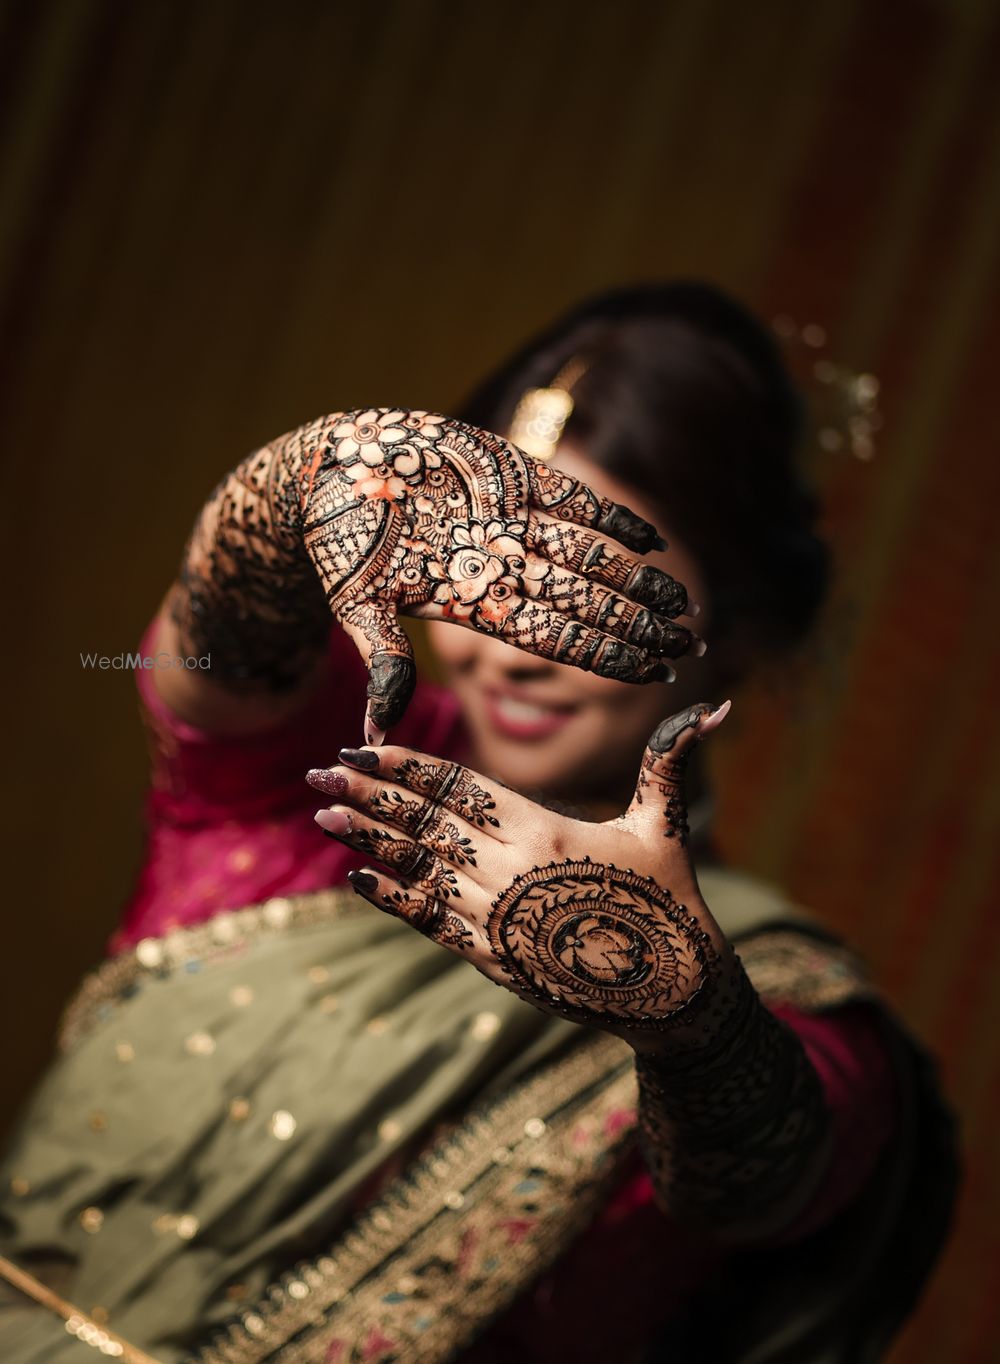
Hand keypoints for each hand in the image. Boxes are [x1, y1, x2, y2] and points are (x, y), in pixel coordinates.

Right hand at [281, 408, 700, 732]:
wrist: (328, 474)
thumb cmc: (337, 544)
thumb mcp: (356, 603)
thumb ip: (382, 657)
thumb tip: (373, 734)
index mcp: (474, 604)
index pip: (552, 638)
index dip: (604, 656)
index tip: (655, 676)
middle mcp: (501, 566)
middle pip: (582, 602)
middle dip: (635, 625)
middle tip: (689, 645)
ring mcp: (510, 521)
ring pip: (588, 556)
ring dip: (635, 579)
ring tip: (683, 602)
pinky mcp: (509, 472)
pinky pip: (572, 500)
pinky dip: (612, 517)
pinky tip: (651, 539)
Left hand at [307, 699, 735, 1045]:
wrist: (672, 995)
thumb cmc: (670, 899)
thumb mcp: (665, 824)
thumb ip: (668, 760)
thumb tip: (714, 705)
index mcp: (544, 830)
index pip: (458, 787)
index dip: (405, 766)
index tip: (361, 747)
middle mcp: (510, 872)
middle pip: (424, 824)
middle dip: (368, 794)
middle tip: (320, 771)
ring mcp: (497, 919)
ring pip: (417, 870)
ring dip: (369, 841)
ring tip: (324, 815)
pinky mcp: (493, 959)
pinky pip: (428, 922)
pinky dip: (391, 898)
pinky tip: (357, 877)